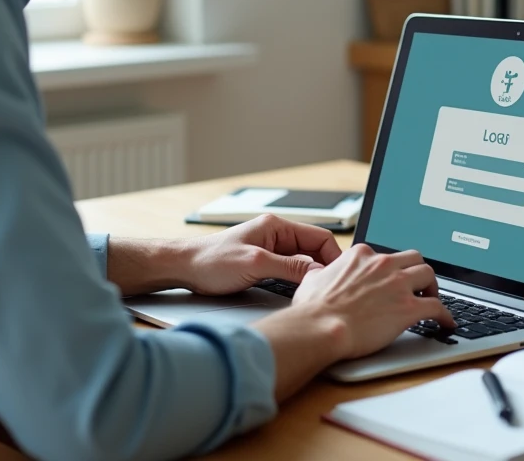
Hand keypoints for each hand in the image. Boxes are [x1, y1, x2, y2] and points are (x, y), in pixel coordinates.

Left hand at [180, 215, 342, 295]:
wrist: (184, 268)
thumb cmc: (211, 261)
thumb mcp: (255, 265)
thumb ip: (289, 267)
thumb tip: (318, 272)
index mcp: (277, 227)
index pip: (319, 237)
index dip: (333, 257)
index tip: (339, 277)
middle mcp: (276, 236)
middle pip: (314, 251)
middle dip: (324, 269)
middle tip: (331, 290)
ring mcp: (270, 251)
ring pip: (302, 263)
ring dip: (310, 277)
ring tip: (318, 294)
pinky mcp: (263, 266)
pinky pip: (289, 272)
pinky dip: (297, 283)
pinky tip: (300, 295)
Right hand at [289, 244, 455, 359]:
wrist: (321, 328)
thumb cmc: (314, 309)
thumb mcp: (312, 280)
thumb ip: (322, 273)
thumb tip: (320, 274)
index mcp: (361, 255)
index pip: (385, 255)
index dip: (391, 269)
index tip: (392, 279)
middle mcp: (382, 264)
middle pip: (413, 258)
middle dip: (417, 271)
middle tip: (417, 285)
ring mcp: (397, 285)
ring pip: (429, 275)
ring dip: (433, 287)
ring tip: (432, 298)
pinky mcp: (408, 308)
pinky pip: (438, 307)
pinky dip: (445, 314)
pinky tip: (446, 322)